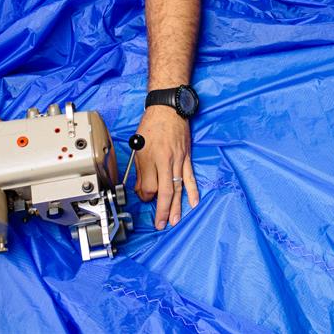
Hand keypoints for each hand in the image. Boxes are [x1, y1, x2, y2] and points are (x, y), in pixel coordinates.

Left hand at [134, 106, 199, 228]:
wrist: (169, 109)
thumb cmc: (152, 125)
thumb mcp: (139, 147)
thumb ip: (142, 171)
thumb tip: (143, 190)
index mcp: (153, 158)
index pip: (150, 186)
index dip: (147, 196)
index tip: (144, 199)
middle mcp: (167, 161)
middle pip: (166, 191)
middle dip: (162, 210)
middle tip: (160, 224)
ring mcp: (179, 160)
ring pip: (178, 187)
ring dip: (177, 206)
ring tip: (175, 220)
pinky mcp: (187, 158)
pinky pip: (190, 177)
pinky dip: (192, 191)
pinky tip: (194, 202)